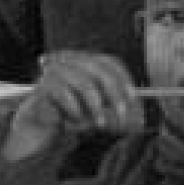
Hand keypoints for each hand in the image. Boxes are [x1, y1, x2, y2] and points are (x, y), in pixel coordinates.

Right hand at [4, 50, 143, 158]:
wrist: (46, 124)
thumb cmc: (78, 113)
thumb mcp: (103, 109)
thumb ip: (119, 108)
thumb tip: (139, 117)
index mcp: (89, 60)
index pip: (113, 64)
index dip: (125, 82)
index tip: (135, 102)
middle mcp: (74, 60)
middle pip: (102, 72)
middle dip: (115, 97)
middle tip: (122, 118)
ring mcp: (58, 70)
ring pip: (85, 84)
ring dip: (96, 108)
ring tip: (99, 124)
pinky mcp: (44, 85)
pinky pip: (65, 95)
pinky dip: (75, 110)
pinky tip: (77, 121)